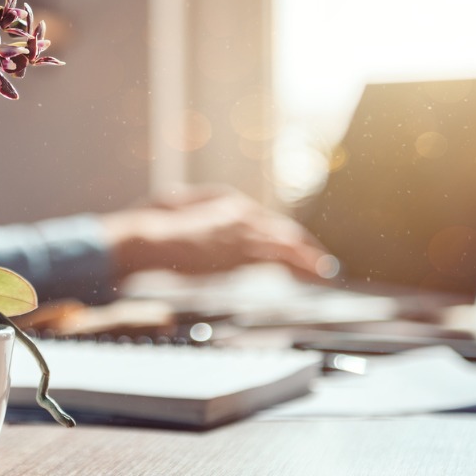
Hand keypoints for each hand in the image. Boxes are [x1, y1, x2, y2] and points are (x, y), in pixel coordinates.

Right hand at [101, 184, 325, 279]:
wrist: (149, 238)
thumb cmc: (151, 225)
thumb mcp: (169, 207)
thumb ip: (185, 209)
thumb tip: (181, 205)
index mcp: (226, 202)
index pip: (262, 221)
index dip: (280, 236)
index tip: (292, 247)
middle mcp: (240, 212)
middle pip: (280, 230)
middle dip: (302, 246)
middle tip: (319, 262)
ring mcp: (244, 230)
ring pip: (287, 242)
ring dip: (309, 257)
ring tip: (327, 271)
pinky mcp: (245, 249)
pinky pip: (283, 256)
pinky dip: (305, 264)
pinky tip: (320, 273)